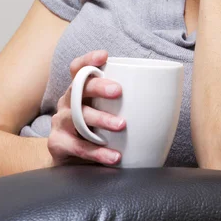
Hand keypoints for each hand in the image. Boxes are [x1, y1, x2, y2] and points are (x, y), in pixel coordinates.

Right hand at [47, 50, 125, 166]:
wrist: (72, 165)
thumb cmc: (96, 132)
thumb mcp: (106, 112)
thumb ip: (124, 103)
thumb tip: (163, 96)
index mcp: (79, 90)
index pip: (79, 69)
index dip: (88, 60)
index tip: (104, 55)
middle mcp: (67, 102)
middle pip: (78, 88)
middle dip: (98, 87)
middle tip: (118, 91)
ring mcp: (60, 122)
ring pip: (78, 117)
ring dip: (101, 119)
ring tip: (121, 125)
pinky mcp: (57, 144)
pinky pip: (78, 146)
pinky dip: (98, 152)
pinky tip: (114, 156)